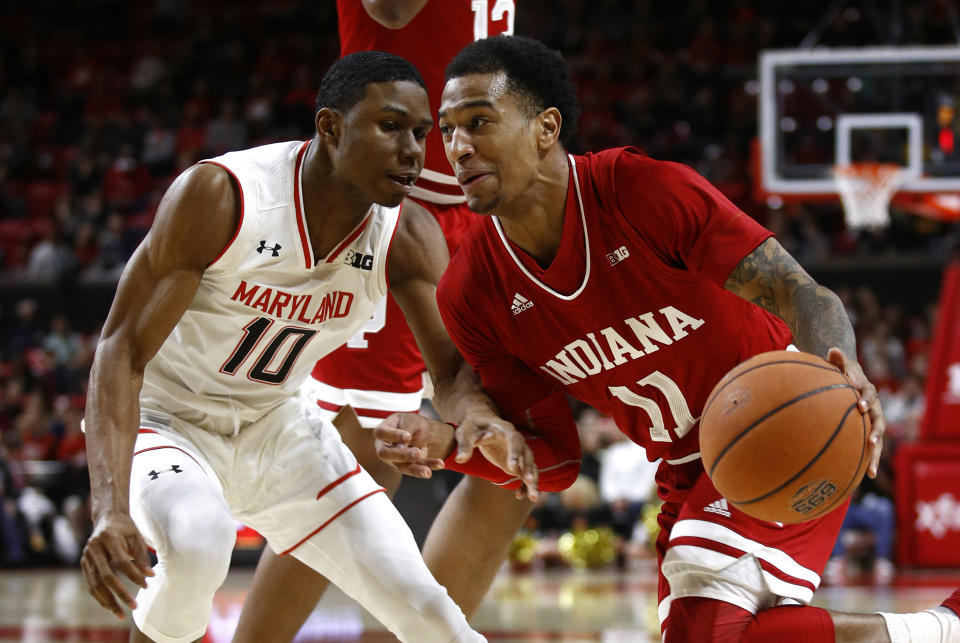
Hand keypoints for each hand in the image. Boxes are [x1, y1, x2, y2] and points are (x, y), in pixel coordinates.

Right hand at [80, 511, 153, 618]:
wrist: (107, 518)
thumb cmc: (125, 528)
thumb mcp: (136, 536)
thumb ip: (142, 555)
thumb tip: (150, 575)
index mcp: (109, 537)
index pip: (121, 561)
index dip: (134, 575)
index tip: (146, 585)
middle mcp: (94, 548)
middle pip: (106, 576)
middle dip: (121, 593)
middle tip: (134, 606)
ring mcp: (86, 556)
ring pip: (95, 584)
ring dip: (108, 601)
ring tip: (121, 613)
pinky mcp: (83, 563)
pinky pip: (91, 584)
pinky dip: (100, 597)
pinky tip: (110, 606)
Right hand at [374, 413, 449, 478]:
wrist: (420, 430)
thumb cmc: (410, 422)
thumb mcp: (410, 420)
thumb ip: (405, 430)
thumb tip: (400, 447)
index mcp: (382, 431)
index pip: (382, 433)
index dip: (394, 435)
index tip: (408, 436)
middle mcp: (384, 447)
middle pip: (387, 454)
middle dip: (402, 455)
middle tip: (417, 453)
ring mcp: (394, 459)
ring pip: (402, 466)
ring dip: (416, 469)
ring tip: (427, 471)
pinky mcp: (407, 466)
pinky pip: (417, 467)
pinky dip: (429, 466)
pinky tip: (439, 464)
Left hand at [453, 411, 538, 501]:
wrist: (479, 424)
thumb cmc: (472, 426)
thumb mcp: (465, 432)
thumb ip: (464, 444)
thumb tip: (460, 459)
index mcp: (505, 430)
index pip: (514, 440)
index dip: (515, 453)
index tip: (512, 468)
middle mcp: (516, 441)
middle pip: (527, 454)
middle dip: (529, 469)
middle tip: (529, 482)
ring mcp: (518, 452)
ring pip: (530, 466)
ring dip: (532, 481)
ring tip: (534, 498)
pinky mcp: (516, 462)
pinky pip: (524, 474)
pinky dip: (523, 485)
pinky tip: (520, 496)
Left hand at [827, 347, 886, 477]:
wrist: (850, 376)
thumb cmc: (841, 370)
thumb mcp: (839, 363)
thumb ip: (837, 358)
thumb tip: (832, 349)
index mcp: (865, 388)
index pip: (868, 393)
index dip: (865, 398)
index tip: (859, 405)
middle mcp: (873, 405)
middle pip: (879, 419)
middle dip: (876, 431)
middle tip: (872, 442)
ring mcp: (872, 419)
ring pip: (877, 437)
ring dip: (876, 453)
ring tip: (872, 469)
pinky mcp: (867, 430)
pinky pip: (870, 446)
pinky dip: (869, 460)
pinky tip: (866, 476)